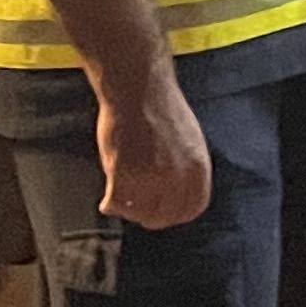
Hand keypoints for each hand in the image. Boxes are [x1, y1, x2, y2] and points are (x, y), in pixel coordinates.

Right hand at [95, 75, 213, 227]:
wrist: (138, 90)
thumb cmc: (160, 110)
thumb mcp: (189, 142)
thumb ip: (184, 170)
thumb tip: (176, 196)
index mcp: (198, 168)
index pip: (192, 208)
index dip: (175, 214)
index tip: (161, 212)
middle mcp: (178, 177)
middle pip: (164, 216)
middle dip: (149, 216)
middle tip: (135, 209)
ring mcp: (151, 178)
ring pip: (138, 213)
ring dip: (128, 210)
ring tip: (121, 200)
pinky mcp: (124, 174)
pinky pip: (116, 204)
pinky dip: (109, 205)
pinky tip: (106, 200)